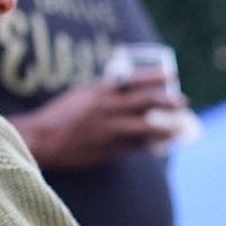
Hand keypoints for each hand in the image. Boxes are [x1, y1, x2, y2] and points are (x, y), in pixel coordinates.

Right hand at [10, 71, 185, 170]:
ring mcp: (109, 129)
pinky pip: (135, 147)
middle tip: (183, 102)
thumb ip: (104, 94)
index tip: (172, 76)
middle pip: (145, 103)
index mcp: (100, 91)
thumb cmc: (60, 115)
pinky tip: (159, 145)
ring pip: (145, 128)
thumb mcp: (82, 96)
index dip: (155, 78)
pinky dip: (148, 145)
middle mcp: (107, 108)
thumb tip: (125, 93)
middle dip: (168, 102)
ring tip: (179, 129)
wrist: (42, 139)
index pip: (134, 80)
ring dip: (165, 129)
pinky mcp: (109, 149)